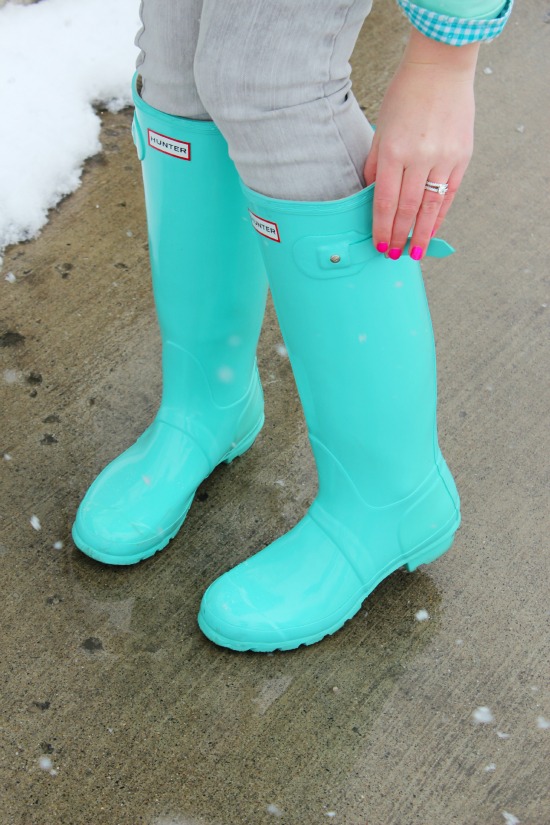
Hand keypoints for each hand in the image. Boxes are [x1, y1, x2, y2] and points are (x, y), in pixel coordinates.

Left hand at [364, 29, 478, 259]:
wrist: (441, 68)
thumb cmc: (405, 95)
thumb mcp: (381, 128)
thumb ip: (375, 164)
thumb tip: (372, 196)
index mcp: (394, 151)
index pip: (385, 201)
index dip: (382, 228)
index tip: (380, 245)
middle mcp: (419, 158)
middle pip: (407, 209)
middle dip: (399, 236)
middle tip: (393, 255)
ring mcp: (443, 158)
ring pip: (430, 207)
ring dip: (421, 234)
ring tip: (414, 252)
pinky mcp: (462, 157)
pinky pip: (449, 195)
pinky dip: (440, 216)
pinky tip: (432, 230)